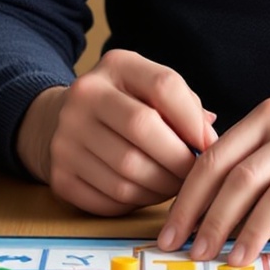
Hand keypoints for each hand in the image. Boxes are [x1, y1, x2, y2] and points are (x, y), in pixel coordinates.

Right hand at [16, 50, 215, 215]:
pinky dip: (137, 202)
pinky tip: (146, 193)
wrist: (61, 121)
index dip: (193, 121)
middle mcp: (84, 96)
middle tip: (194, 174)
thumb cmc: (125, 106)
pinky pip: (110, 199)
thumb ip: (184, 106)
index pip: (164, 85)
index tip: (208, 145)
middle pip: (144, 129)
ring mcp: (66, 137)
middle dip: (179, 159)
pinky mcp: (60, 175)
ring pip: (129, 173)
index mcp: (115, 66)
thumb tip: (208, 140)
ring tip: (173, 185)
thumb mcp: (150, 89)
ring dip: (162, 187)